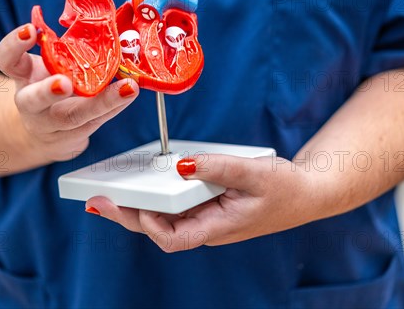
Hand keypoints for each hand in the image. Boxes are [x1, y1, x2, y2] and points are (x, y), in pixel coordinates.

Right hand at [0, 24, 138, 161]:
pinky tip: (130, 92)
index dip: (14, 45)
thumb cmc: (47, 84)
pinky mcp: (73, 136)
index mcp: (23, 76)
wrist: (43, 128)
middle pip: (33, 100)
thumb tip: (100, 18)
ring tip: (126, 88)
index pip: (7, 60)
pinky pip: (96, 121)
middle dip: (47, 92)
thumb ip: (62, 45)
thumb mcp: (47, 62)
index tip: (30, 30)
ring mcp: (52, 123)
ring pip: (72, 118)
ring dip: (101, 103)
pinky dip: (116, 105)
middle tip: (63, 83)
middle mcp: (31, 103)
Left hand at [86, 154, 319, 252]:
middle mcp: (207, 226)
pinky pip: (177, 205)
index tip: (138, 204)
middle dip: (127, 214)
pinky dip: (157, 195)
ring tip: (110, 192)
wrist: (307, 194)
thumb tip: (181, 164)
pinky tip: (144, 184)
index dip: (149, 225)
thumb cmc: (285, 188)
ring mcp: (207, 217)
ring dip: (137, 205)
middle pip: (158, 227)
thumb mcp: (253, 172)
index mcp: (217, 227)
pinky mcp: (209, 206)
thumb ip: (217, 168)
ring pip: (165, 216)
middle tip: (97, 200)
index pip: (173, 238)